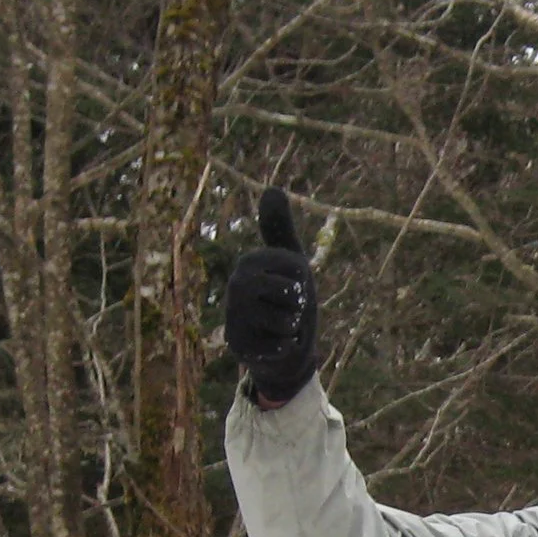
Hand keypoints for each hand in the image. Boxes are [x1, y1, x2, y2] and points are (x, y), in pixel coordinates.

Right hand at [224, 186, 318, 402]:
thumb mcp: (291, 262)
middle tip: (285, 310)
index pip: (298, 272)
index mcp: (250, 262)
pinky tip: (272, 346)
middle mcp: (236, 286)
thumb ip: (281, 229)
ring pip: (287, 322)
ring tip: (278, 327)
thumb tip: (272, 188)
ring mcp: (234, 317)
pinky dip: (285, 349)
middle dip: (298, 308)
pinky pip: (281, 346)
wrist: (282, 347)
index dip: (303, 284)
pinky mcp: (238, 346)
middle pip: (293, 296)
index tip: (291, 289)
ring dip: (292, 329)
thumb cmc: (289, 301)